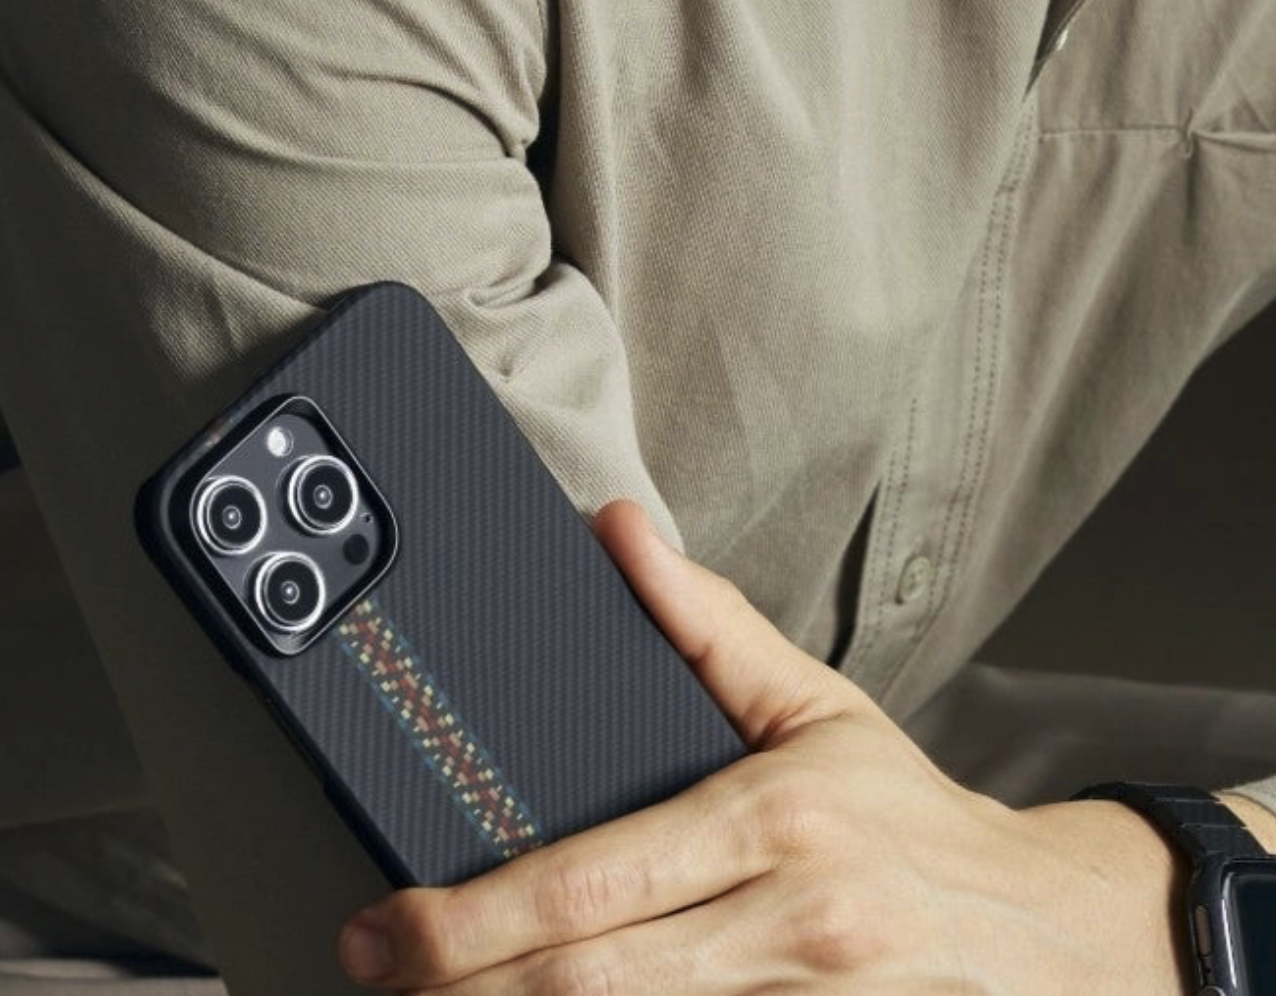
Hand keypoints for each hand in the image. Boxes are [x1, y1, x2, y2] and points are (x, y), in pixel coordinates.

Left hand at [337, 498, 1189, 994]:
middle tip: (378, 969)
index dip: (473, 919)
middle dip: (463, 988)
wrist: (1024, 920)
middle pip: (589, 982)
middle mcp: (783, 920)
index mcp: (771, 821)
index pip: (592, 881)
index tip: (388, 925)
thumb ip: (705, 621)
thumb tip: (620, 533)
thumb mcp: (812, 699)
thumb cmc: (901, 807)